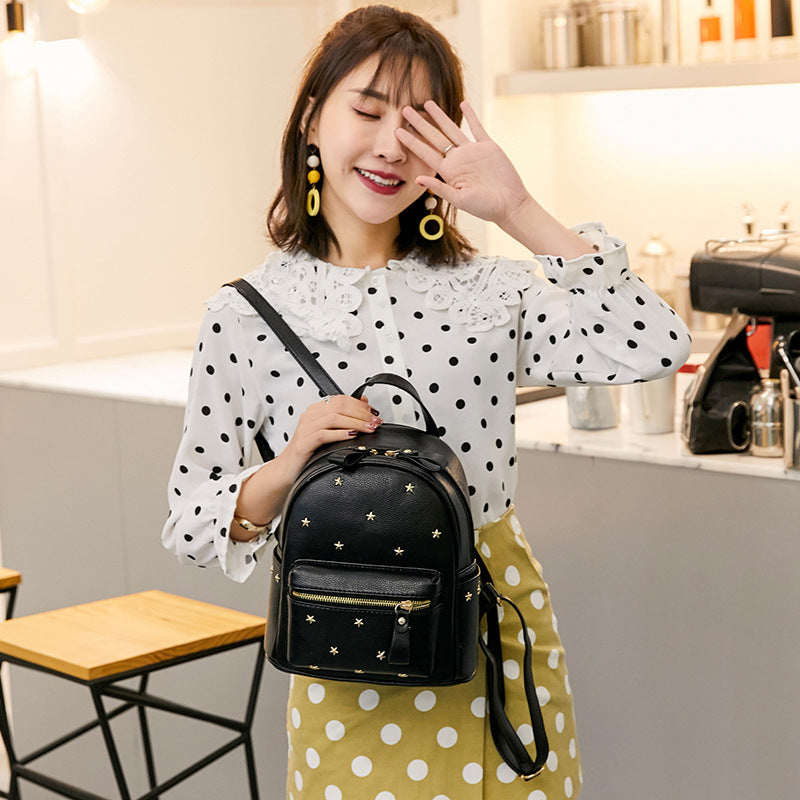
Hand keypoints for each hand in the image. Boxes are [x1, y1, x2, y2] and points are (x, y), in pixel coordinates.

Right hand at [279, 394, 381, 476]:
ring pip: (334, 418)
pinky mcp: (304, 442)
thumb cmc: (309, 450)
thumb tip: (364, 403)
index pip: (341, 399)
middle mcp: (310, 416)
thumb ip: (344, 417)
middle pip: (340, 406)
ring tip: (368, 429)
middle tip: (375, 422)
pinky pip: (324, 434)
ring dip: (355, 422)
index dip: (360, 404)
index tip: (374, 413)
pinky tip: (352, 436)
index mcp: (315, 410)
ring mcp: (306, 428)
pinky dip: (340, 434)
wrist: (288, 468)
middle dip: (361, 413)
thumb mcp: (328, 431)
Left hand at [395, 100, 531, 227]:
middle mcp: (457, 159)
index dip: (411, 141)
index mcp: (448, 172)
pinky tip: (463, 104)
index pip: (425, 153)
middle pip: (434, 137)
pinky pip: (477, 128)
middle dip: (420, 123)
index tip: (397, 131)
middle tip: (405, 109)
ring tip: (427, 102)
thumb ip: (440, 188)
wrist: (509, 204)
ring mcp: (472, 151)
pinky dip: (471, 115)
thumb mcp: (459, 200)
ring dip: (439, 116)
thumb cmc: (484, 207)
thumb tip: (418, 179)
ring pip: (452, 129)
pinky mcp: (487, 147)